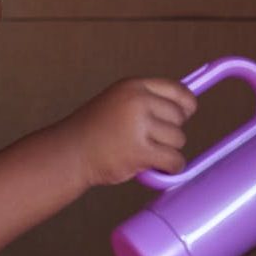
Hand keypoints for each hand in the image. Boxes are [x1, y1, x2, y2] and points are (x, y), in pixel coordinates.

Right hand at [60, 78, 198, 186]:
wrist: (69, 153)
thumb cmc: (93, 132)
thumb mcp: (117, 102)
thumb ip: (145, 102)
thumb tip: (185, 109)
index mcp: (133, 86)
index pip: (177, 91)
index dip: (185, 106)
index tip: (185, 115)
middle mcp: (138, 101)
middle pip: (180, 117)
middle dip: (169, 132)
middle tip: (149, 140)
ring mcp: (139, 125)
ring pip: (179, 139)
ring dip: (167, 151)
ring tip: (144, 153)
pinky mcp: (140, 151)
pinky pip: (174, 160)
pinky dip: (170, 167)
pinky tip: (157, 168)